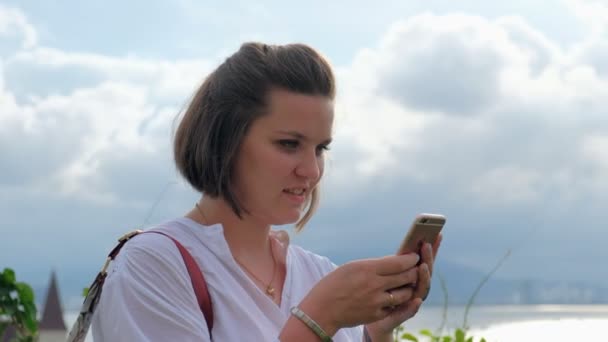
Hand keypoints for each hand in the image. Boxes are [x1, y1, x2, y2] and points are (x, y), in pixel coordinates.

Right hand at [297, 253, 421, 335]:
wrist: (322, 310)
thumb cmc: (334, 284)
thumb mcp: (352, 267)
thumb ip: (373, 265)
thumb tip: (392, 262)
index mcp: (367, 269)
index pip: (398, 263)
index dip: (410, 259)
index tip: (414, 256)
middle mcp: (375, 285)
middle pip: (406, 277)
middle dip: (414, 271)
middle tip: (415, 268)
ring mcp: (377, 301)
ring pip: (405, 293)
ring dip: (409, 287)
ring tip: (407, 282)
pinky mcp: (377, 315)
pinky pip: (395, 306)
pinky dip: (397, 301)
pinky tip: (394, 296)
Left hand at [365, 234, 442, 339]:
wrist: (362, 312)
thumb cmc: (371, 288)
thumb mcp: (380, 270)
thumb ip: (390, 261)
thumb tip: (401, 244)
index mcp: (410, 274)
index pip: (424, 259)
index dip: (432, 248)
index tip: (437, 233)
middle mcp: (414, 287)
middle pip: (426, 271)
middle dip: (428, 258)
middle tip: (427, 244)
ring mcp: (410, 300)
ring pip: (422, 289)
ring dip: (424, 278)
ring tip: (423, 266)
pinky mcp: (400, 315)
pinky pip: (409, 311)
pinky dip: (413, 307)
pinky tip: (417, 300)